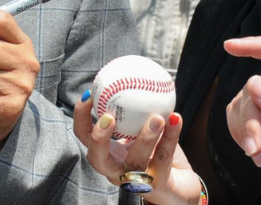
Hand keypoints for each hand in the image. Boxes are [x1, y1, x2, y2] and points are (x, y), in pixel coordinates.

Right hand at [71, 96, 202, 204]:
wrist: (179, 187)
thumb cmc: (157, 155)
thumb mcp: (142, 130)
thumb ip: (136, 110)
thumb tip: (134, 73)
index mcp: (109, 153)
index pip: (84, 137)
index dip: (81, 118)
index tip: (88, 94)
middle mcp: (117, 169)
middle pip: (97, 158)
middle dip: (99, 138)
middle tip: (108, 116)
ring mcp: (137, 181)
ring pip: (136, 161)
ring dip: (145, 138)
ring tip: (156, 117)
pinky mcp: (158, 186)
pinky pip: (164, 158)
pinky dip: (171, 136)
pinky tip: (176, 118)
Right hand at [223, 37, 260, 195]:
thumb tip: (255, 83)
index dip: (254, 45)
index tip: (230, 46)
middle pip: (253, 87)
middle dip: (251, 120)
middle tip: (257, 146)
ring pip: (241, 103)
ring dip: (247, 132)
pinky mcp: (254, 116)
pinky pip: (233, 117)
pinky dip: (242, 136)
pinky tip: (259, 151)